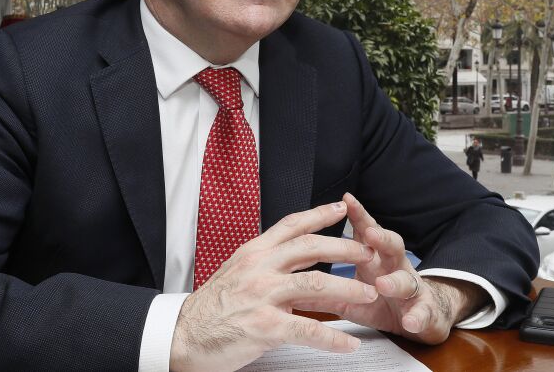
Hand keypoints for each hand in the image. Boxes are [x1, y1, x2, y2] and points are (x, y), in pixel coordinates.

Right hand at [169, 201, 379, 371]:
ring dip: (349, 289)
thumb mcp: (236, 272)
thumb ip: (264, 263)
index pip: (292, 225)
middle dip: (345, 248)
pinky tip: (348, 344)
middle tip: (367, 252)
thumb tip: (293, 259)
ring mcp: (263, 296)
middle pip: (311, 248)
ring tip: (370, 295)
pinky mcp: (265, 326)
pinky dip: (333, 338)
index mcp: (254, 253)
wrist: (183, 335)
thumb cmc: (210, 308)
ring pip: (316, 284)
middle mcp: (260, 268)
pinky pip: (308, 330)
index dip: (319, 215)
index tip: (341, 209)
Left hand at [296, 193, 487, 344]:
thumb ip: (327, 291)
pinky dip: (417, 317)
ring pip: (407, 279)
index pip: (367, 233)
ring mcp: (411, 289)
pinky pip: (422, 313)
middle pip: (392, 246)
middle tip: (369, 234)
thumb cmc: (383, 302)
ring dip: (395, 281)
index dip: (358, 216)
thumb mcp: (352, 297)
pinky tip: (410, 321)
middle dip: (381, 238)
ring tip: (383, 285)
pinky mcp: (425, 312)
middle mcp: (395, 268)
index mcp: (376, 260)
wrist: (421, 319)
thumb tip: (292, 289)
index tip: (346, 200)